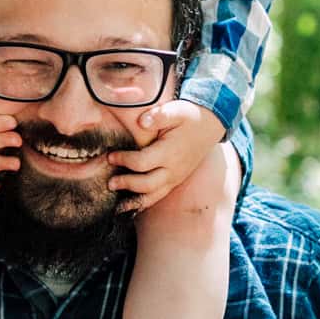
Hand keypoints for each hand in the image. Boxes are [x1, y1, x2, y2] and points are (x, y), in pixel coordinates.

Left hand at [108, 99, 224, 213]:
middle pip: (146, 184)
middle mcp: (173, 170)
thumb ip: (160, 115)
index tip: (110, 156)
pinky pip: (158, 196)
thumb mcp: (178, 110)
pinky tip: (130, 207)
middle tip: (110, 183)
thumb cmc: (189, 117)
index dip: (124, 160)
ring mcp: (175, 178)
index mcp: (170, 152)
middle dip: (126, 184)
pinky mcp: (174, 181)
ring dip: (133, 200)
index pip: (142, 162)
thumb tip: (142, 121)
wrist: (209, 127)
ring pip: (153, 196)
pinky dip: (143, 203)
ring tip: (117, 204)